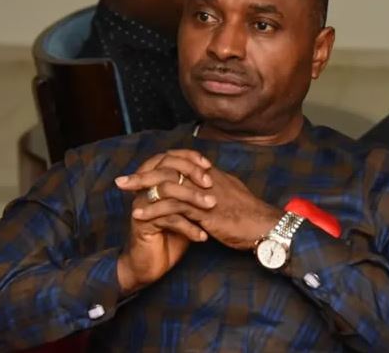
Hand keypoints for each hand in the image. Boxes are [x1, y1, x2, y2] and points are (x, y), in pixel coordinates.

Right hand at [114, 150, 214, 294]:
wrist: (152, 265)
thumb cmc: (171, 236)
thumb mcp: (186, 211)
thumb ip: (193, 192)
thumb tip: (214, 175)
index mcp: (153, 181)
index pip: (170, 157)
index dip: (189, 158)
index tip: (209, 165)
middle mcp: (145, 189)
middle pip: (167, 170)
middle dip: (191, 174)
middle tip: (210, 184)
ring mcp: (142, 205)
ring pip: (167, 191)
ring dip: (192, 198)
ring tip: (211, 207)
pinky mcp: (142, 224)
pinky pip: (168, 218)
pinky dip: (188, 227)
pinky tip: (202, 237)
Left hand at [129, 166, 283, 250]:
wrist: (267, 226)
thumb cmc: (251, 216)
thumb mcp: (232, 197)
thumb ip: (217, 189)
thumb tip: (205, 186)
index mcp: (211, 176)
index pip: (180, 163)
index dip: (159, 166)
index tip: (141, 170)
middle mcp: (205, 180)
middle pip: (168, 169)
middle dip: (143, 174)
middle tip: (122, 180)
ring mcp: (204, 195)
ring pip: (167, 185)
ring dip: (142, 189)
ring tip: (124, 195)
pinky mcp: (204, 212)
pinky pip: (173, 207)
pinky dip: (153, 210)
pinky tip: (139, 215)